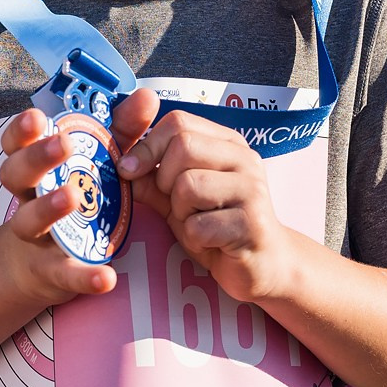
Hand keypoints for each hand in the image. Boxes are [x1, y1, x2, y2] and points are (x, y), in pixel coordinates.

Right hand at [0, 107, 129, 304]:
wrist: (42, 264)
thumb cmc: (76, 198)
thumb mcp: (99, 162)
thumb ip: (122, 131)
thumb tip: (146, 95)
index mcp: (35, 168)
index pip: (16, 144)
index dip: (21, 131)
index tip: (37, 118)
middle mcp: (27, 199)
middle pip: (15, 175)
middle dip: (36, 158)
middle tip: (64, 144)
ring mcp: (37, 236)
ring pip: (27, 222)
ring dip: (46, 208)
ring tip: (71, 197)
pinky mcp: (53, 271)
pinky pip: (65, 274)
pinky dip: (84, 276)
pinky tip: (106, 276)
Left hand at [113, 85, 296, 306]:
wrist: (264, 265)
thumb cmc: (218, 227)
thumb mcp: (179, 199)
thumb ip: (153, 179)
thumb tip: (122, 164)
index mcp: (227, 144)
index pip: (178, 122)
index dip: (146, 146)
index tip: (130, 169)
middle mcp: (244, 159)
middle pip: (183, 147)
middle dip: (164, 180)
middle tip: (176, 204)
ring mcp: (252, 190)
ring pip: (188, 185)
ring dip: (181, 213)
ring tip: (199, 224)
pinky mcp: (252, 224)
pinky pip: (198, 225)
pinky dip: (194, 238)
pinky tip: (211, 243)